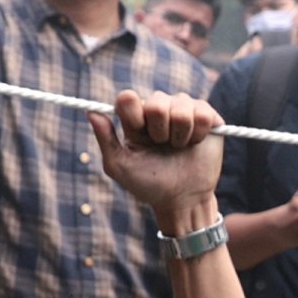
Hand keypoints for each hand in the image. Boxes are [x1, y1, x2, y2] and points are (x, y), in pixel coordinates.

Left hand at [93, 89, 223, 216]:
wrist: (183, 200)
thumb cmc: (149, 185)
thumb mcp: (120, 166)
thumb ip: (105, 139)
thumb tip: (90, 111)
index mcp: (134, 118)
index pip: (127, 97)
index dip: (133, 113)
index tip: (138, 132)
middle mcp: (158, 109)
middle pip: (156, 100)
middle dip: (160, 129)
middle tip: (162, 145)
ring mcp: (183, 110)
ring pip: (182, 104)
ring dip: (181, 133)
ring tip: (180, 147)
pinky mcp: (207, 116)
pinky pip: (203, 112)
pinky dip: (199, 132)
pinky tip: (195, 143)